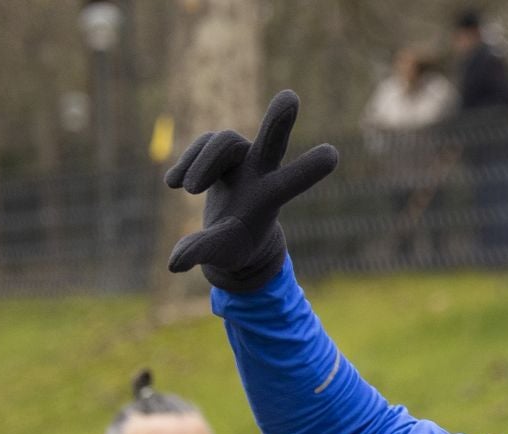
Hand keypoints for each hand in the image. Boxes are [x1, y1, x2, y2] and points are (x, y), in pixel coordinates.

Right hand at [165, 90, 337, 291]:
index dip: (308, 169)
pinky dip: (187, 162)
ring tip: (188, 190)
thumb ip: (199, 252)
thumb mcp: (219, 252)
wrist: (229, 236)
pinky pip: (204, 144)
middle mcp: (261, 171)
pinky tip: (174, 185)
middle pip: (272, 141)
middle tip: (291, 97)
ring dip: (201, 162)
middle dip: (279, 121)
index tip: (334, 155)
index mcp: (270, 198)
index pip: (291, 182)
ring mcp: (242, 159)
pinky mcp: (221, 153)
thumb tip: (175, 264)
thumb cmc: (233, 247)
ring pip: (224, 141)